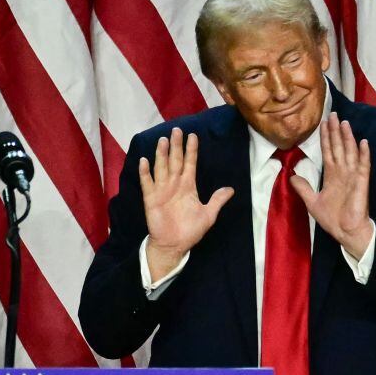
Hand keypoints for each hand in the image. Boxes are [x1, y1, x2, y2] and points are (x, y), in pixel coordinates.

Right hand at [139, 128, 233, 279]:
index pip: (190, 164)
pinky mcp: (151, 199)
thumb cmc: (190, 230)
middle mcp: (175, 185)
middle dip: (176, 146)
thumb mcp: (208, 214)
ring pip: (162, 168)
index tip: (193, 136)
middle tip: (176, 130)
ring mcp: (162, 190)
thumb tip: (231, 189)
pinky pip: (148, 183)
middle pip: (175, 161)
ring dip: (161, 154)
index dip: (191, 150)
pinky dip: (145, 172)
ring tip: (162, 140)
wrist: (175, 245)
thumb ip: (217, 200)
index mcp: (188, 186)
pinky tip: (144, 160)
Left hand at [290, 113, 373, 259]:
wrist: (346, 231)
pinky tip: (363, 142)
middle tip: (333, 115)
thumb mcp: (312, 202)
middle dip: (335, 131)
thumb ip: (303, 188)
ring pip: (349, 152)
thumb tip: (291, 175)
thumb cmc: (332, 219)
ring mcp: (353, 176)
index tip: (323, 123)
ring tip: (344, 123)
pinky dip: (363, 154)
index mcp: (332, 175)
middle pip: (338, 147)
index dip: (325, 138)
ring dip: (347, 137)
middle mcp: (342, 172)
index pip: (328, 151)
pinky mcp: (361, 182)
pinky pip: (363, 165)